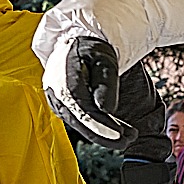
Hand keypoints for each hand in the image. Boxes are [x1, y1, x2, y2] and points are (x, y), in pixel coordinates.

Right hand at [43, 34, 133, 148]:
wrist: (74, 42)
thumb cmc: (91, 49)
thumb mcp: (105, 60)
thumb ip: (106, 84)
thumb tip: (106, 110)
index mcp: (65, 78)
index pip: (84, 109)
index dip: (102, 126)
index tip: (120, 135)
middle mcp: (56, 92)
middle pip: (80, 121)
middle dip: (104, 135)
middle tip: (128, 141)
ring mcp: (56, 100)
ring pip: (79, 123)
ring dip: (102, 134)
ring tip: (127, 137)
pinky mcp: (61, 105)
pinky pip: (79, 120)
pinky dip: (96, 127)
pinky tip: (115, 130)